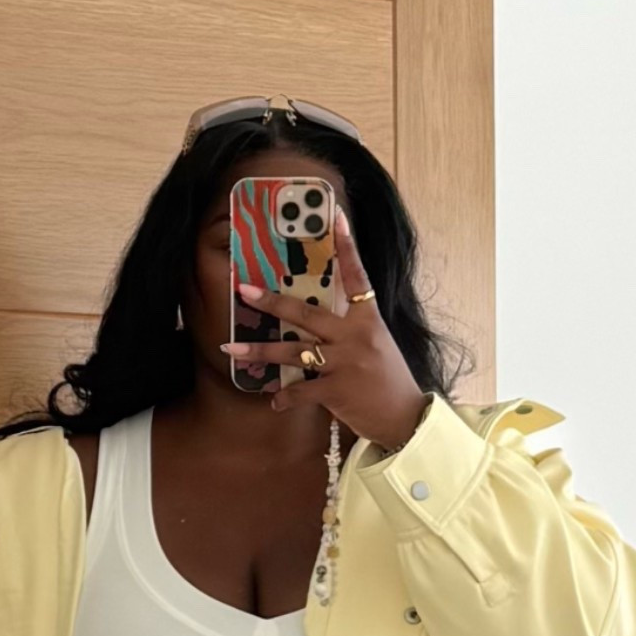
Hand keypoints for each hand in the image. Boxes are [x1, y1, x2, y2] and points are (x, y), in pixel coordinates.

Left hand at [221, 208, 429, 451]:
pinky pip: (301, 391)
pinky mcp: (338, 391)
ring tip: (230, 347)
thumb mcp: (376, 343)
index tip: (335, 218)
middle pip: (306, 313)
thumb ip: (350, 327)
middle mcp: (356, 336)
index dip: (347, 247)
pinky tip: (272, 399)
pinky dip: (284, 396)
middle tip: (243, 289)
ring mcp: (346, 363)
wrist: (405, 417)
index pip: (357, 276)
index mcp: (369, 319)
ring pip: (294, 352)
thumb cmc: (388, 378)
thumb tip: (315, 317)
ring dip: (260, 351)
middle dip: (271, 302)